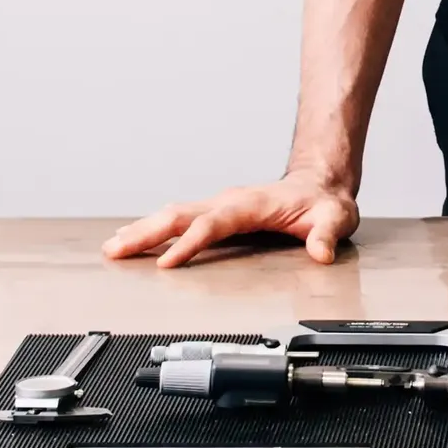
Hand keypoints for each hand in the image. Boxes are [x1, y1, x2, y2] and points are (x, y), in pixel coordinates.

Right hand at [102, 168, 359, 268]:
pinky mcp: (215, 213)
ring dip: (143, 230)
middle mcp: (229, 201)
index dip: (190, 243)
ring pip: (173, 215)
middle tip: (116, 250)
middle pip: (180, 215)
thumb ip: (327, 234)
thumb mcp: (334, 218)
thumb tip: (321, 251)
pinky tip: (135, 241)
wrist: (319, 184)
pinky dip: (154, 229)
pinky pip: (179, 219)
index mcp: (250, 204)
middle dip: (147, 232)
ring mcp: (219, 206)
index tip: (167, 263)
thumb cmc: (322, 203)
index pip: (214, 223)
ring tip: (113, 248)